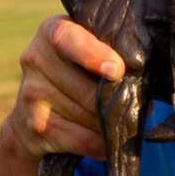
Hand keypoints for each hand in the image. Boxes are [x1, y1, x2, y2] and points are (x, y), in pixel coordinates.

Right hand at [0, 16, 124, 164]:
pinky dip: (101, 144)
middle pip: (88, 89)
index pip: (68, 39)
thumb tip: (143, 74)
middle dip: (116, 101)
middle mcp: (35, 60)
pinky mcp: (35, 127)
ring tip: (123, 122)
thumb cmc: (77, 72)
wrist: (32, 114)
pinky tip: (110, 142)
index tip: (117, 70)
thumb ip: (110, 50)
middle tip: (136, 105)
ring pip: (88, 117)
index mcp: (52, 32)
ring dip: (112, 124)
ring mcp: (31, 95)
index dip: (93, 55)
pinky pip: (82, 140)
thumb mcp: (88, 50)